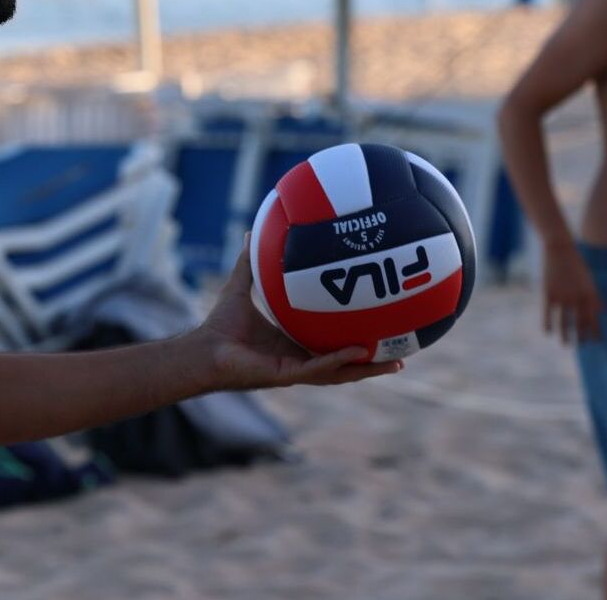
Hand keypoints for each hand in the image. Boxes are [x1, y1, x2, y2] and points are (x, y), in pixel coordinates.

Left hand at [189, 246, 403, 390]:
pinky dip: (339, 361)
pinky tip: (358, 351)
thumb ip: (250, 260)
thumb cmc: (220, 323)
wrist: (203, 351)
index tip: (383, 327)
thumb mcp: (242, 285)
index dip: (360, 338)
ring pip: (341, 373)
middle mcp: (301, 360)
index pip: (335, 343)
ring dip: (367, 369)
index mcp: (296, 343)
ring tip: (395, 364)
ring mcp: (296, 371)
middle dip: (375, 361)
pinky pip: (318, 369)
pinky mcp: (286, 376)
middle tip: (403, 354)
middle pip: (347, 364)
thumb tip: (251, 229)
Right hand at [542, 240, 601, 344]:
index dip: (595, 331)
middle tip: (581, 346)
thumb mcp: (589, 279)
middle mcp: (577, 297)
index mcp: (589, 293)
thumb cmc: (576, 263)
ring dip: (565, 336)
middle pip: (579, 323)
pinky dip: (548, 325)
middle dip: (581, 337)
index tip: (596, 342)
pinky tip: (548, 332)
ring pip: (564, 322)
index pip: (594, 317)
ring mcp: (562, 297)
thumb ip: (595, 295)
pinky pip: (548, 315)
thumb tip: (603, 309)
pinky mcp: (548, 294)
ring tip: (566, 344)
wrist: (559, 248)